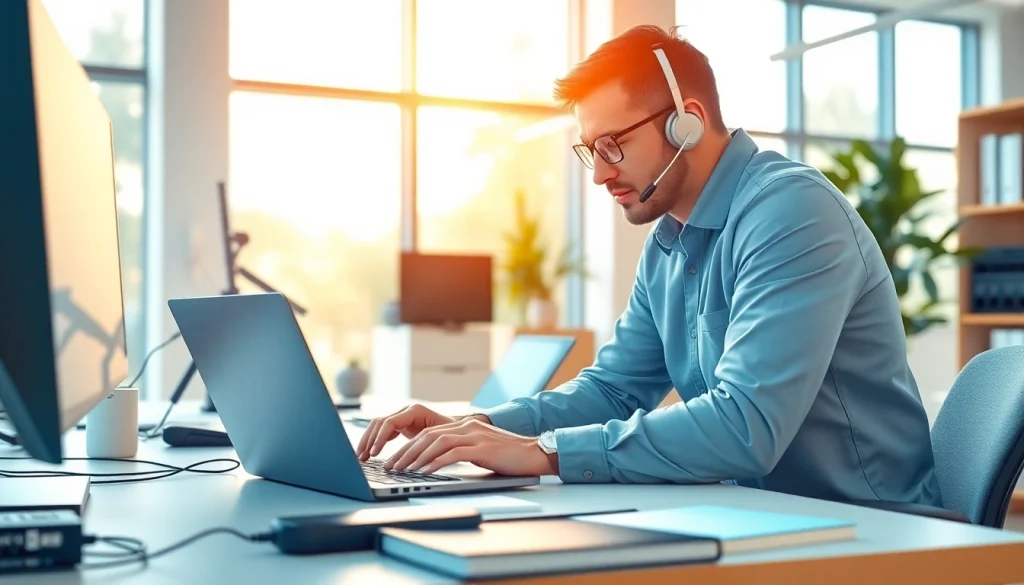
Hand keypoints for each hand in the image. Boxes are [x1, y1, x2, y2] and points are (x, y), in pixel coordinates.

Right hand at [356, 404, 472, 460]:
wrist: (461, 430)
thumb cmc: (455, 435)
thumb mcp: (442, 439)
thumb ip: (427, 445)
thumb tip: (413, 458)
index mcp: (415, 411)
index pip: (390, 422)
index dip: (380, 438)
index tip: (374, 454)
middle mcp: (407, 411)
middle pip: (379, 422)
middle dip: (369, 440)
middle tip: (361, 457)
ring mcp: (403, 417)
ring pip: (378, 426)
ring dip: (368, 441)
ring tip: (362, 457)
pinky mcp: (401, 425)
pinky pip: (383, 431)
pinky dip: (375, 441)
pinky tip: (371, 454)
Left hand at [384, 417, 557, 476]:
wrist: (535, 454)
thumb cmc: (508, 457)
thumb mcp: (479, 450)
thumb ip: (460, 451)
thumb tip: (434, 463)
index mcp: (465, 426)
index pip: (429, 433)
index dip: (408, 446)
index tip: (395, 460)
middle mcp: (467, 426)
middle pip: (427, 436)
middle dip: (406, 452)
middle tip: (391, 466)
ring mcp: (474, 435)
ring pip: (436, 442)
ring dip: (416, 457)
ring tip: (403, 470)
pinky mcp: (481, 447)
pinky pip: (453, 453)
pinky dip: (436, 462)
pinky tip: (425, 471)